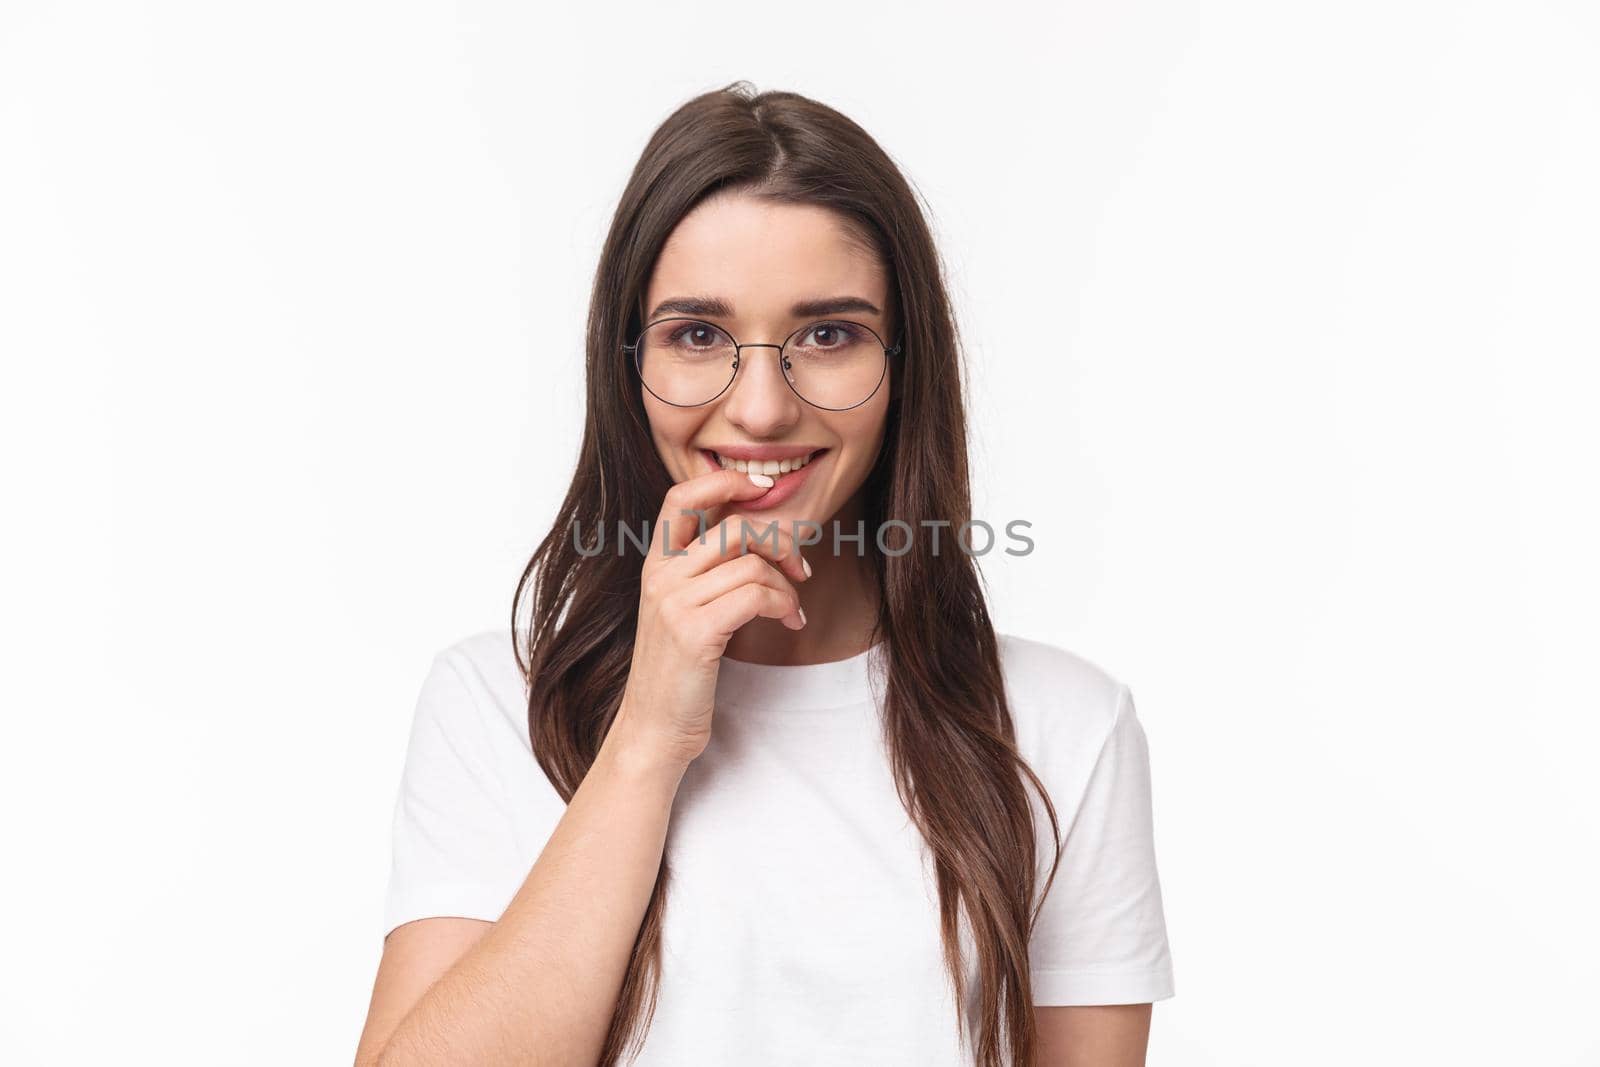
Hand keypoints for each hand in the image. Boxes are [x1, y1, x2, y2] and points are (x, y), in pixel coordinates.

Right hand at [611, 468, 811, 766]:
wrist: (655, 727)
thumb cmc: (681, 671)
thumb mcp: (684, 608)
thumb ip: (708, 570)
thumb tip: (760, 534)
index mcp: (656, 563)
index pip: (682, 495)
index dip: (725, 481)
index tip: (762, 488)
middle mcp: (660, 575)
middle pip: (735, 527)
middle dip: (780, 543)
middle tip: (800, 569)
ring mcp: (674, 602)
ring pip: (753, 565)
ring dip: (787, 587)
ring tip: (792, 609)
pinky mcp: (694, 632)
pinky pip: (757, 595)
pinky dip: (784, 605)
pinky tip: (790, 622)